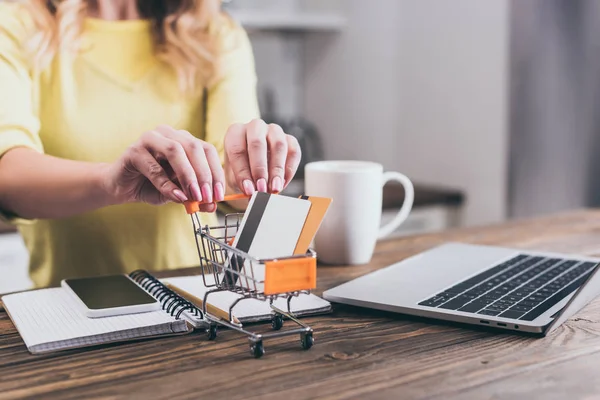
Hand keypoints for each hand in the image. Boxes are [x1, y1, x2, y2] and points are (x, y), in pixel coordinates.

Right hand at [104, 125, 224, 211]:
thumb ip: (195, 197)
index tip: (219, 195)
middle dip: (204, 174)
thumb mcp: (180, 193)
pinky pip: (154, 167)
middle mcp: (168, 134)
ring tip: (194, 196)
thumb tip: (213, 205)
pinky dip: (167, 184)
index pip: (207, 150)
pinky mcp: (133, 150)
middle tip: (207, 196)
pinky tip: (176, 197)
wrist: (121, 187)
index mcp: (183, 140)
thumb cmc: (153, 186)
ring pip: (175, 151)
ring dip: (188, 175)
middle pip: (193, 147)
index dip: (216, 172)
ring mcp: (150, 139)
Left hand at [224, 119, 300, 194]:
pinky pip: (293, 152)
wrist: (255, 169)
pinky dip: (289, 170)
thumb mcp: (236, 178)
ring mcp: (274, 131)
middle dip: (260, 169)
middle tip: (261, 189)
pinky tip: (283, 183)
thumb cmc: (242, 171)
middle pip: (257, 143)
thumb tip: (252, 193)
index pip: (237, 149)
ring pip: (278, 145)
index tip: (248, 190)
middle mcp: (255, 127)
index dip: (242, 172)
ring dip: (277, 170)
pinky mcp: (290, 139)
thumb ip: (243, 183)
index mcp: (235, 132)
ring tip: (274, 188)